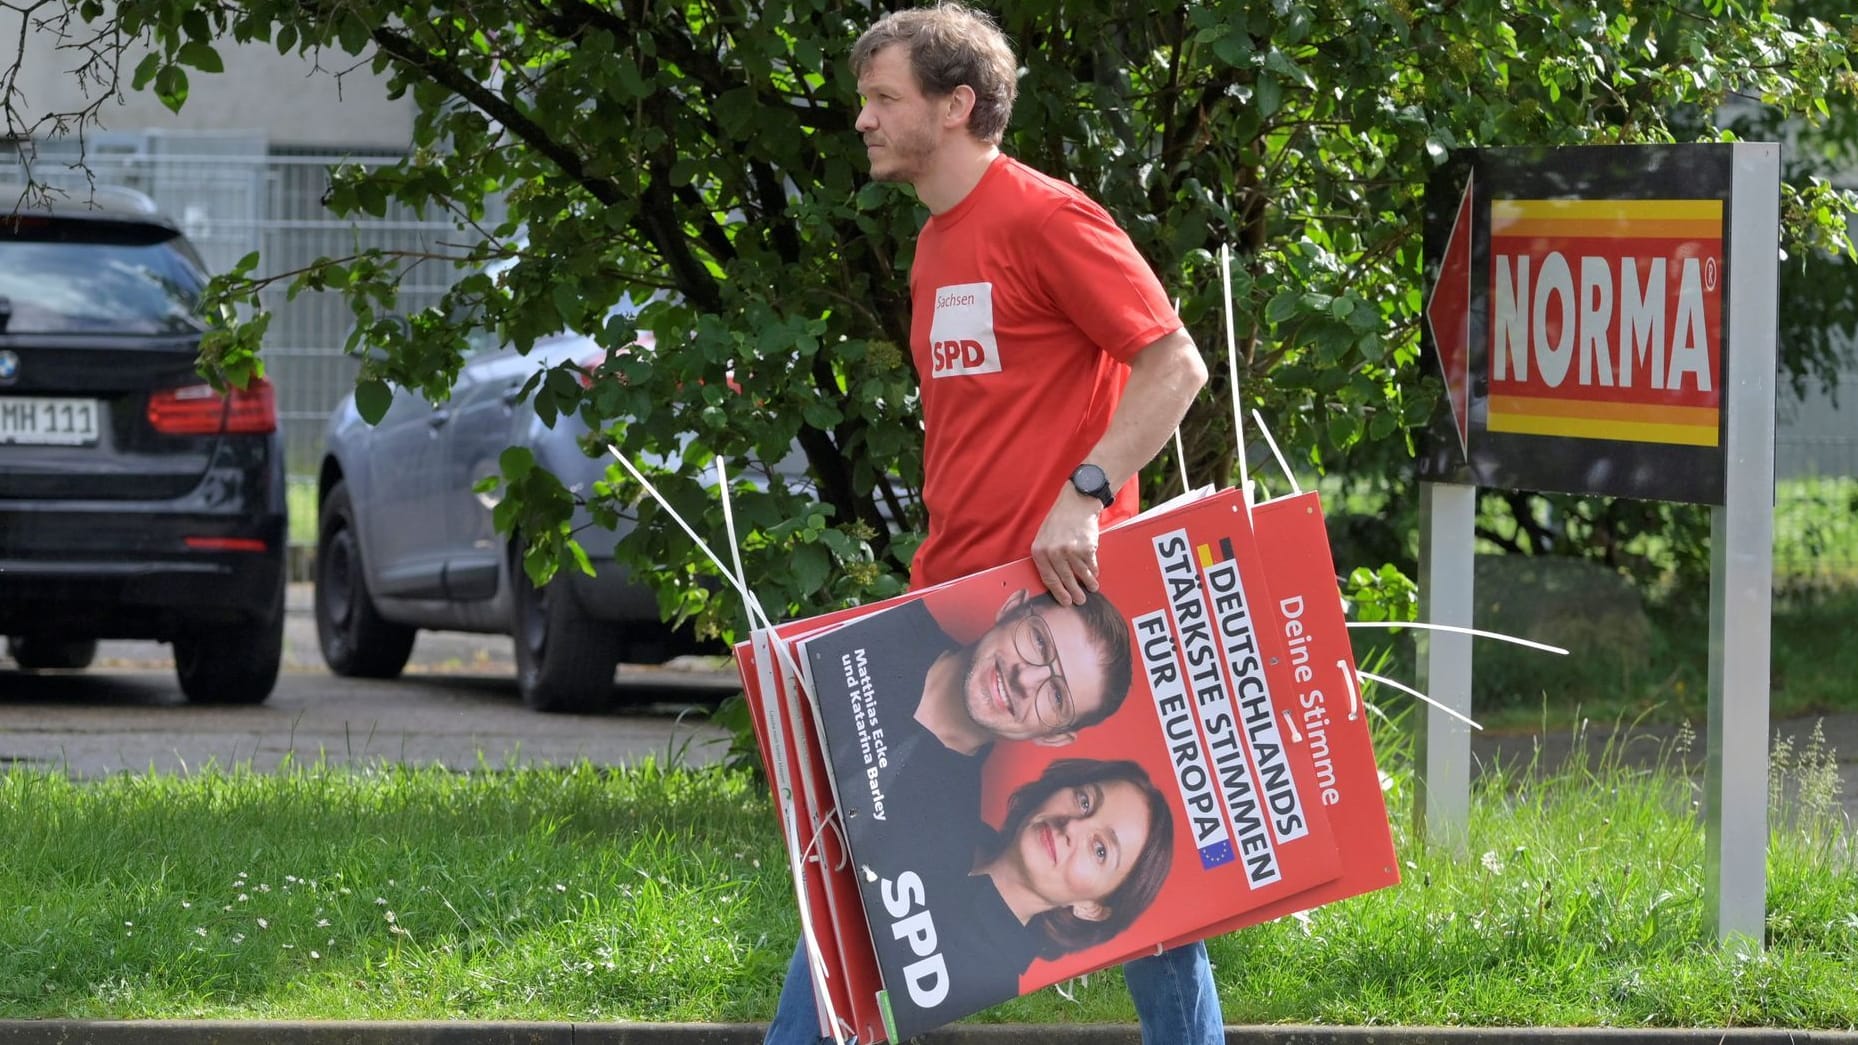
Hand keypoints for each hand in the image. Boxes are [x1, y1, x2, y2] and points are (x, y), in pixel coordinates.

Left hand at [1030, 489, 1101, 605]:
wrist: (1076, 503)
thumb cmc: (1059, 521)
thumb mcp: (1044, 537)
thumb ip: (1046, 557)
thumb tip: (1055, 581)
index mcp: (1039, 551)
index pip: (1048, 579)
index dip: (1058, 593)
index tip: (1065, 601)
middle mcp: (1053, 552)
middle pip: (1065, 580)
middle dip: (1074, 593)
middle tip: (1080, 601)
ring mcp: (1070, 551)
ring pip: (1081, 574)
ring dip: (1088, 584)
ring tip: (1092, 588)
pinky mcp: (1086, 548)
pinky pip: (1091, 565)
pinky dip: (1094, 570)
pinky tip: (1095, 573)